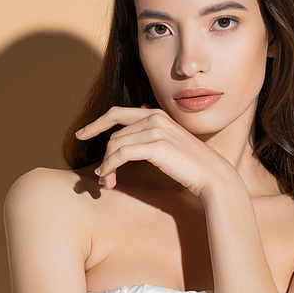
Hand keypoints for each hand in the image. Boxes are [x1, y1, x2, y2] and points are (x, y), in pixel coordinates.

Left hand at [76, 105, 235, 195]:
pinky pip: (122, 155)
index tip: (81, 134)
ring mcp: (155, 130)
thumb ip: (155, 128)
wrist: (212, 175)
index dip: (96, 123)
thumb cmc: (191, 163)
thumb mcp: (171, 141)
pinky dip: (111, 166)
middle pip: (114, 132)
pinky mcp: (156, 146)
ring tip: (106, 183)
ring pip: (115, 145)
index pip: (118, 113)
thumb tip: (142, 109)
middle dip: (102, 153)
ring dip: (107, 166)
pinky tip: (108, 178)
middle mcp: (154, 117)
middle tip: (99, 174)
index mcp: (157, 114)